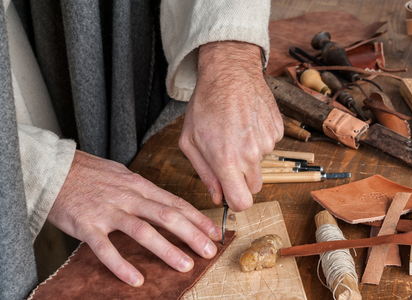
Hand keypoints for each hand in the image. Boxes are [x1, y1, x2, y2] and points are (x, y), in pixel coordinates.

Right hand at [47, 150, 221, 286]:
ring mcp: (108, 211)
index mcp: (139, 185)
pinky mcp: (86, 225)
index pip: (175, 202)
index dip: (197, 218)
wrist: (52, 168)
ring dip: (166, 249)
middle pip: (166, 216)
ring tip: (184, 265)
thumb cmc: (90, 173)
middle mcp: (128, 197)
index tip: (214, 232)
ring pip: (142, 231)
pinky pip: (106, 248)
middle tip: (209, 251)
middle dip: (191, 234)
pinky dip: (121, 265)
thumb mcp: (123, 175)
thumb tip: (166, 202)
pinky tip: (136, 280)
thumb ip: (144, 190)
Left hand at [179, 41, 283, 211]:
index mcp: (227, 161)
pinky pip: (270, 145)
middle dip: (242, 179)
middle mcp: (251, 155)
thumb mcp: (190, 141)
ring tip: (235, 131)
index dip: (235, 201)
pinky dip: (259, 139)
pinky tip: (247, 122)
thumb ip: (204, 173)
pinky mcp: (278, 130)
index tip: (230, 193)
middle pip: (254, 187)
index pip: (242, 202)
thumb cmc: (206, 104)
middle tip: (229, 159)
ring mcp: (268, 142)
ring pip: (261, 164)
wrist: (230, 72)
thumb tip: (217, 196)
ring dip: (250, 155)